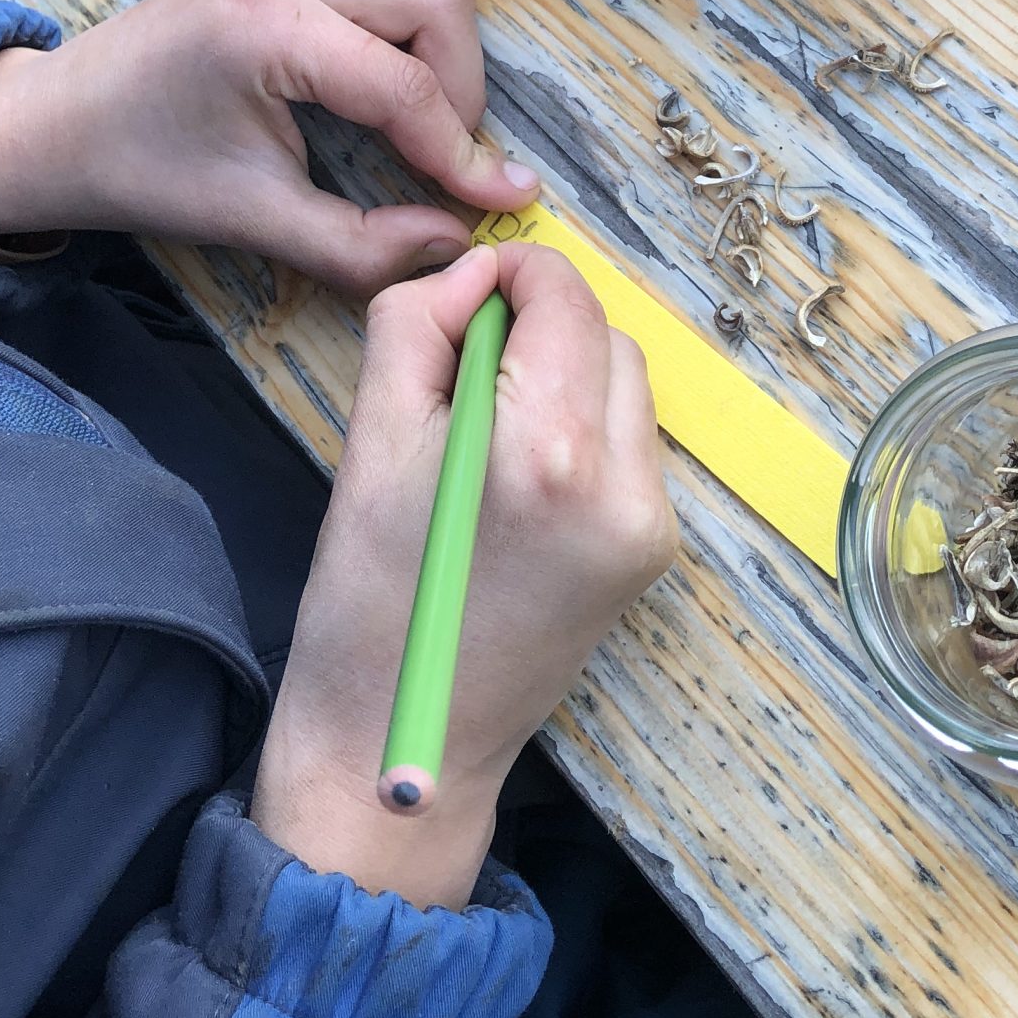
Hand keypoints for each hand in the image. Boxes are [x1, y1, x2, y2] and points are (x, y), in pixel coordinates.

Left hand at [0, 0, 539, 289]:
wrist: (51, 126)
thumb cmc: (141, 173)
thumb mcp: (253, 222)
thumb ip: (363, 243)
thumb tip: (458, 240)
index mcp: (266, 27)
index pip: (408, 83)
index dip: (463, 151)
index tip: (500, 200)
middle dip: (463, 82)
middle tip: (448, 153)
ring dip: (444, 16)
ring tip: (428, 92)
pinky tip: (394, 50)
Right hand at [253, 240, 676, 908]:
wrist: (394, 746)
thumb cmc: (366, 598)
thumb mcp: (372, 437)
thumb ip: (418, 324)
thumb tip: (474, 272)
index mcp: (548, 451)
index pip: (563, 296)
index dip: (512, 271)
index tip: (464, 290)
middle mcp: (622, 485)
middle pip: (604, 334)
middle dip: (539, 325)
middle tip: (460, 365)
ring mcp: (649, 525)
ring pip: (625, 385)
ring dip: (565, 376)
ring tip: (487, 427)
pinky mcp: (651, 553)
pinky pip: (629, 445)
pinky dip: (581, 431)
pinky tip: (519, 476)